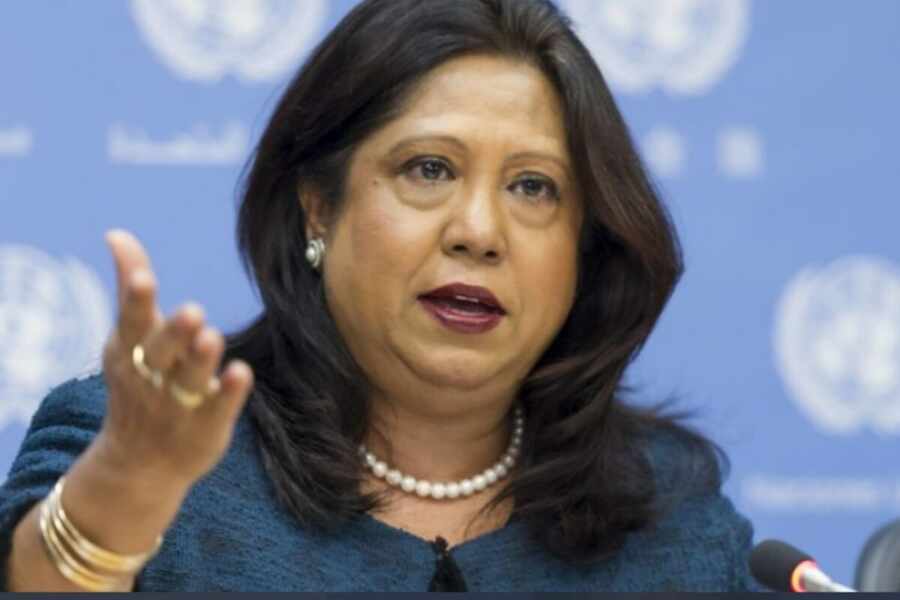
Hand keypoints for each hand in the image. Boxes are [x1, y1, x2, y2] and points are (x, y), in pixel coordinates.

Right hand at [97, 229, 253, 486]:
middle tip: (192, 311)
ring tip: (212, 337)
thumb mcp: (129, 339)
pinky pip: (218, 409)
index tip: (145, 278)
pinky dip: (228, 393)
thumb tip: (117, 233)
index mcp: (130, 353)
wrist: (137, 465)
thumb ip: (130, 288)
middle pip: (162, 352)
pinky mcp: (205, 428)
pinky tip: (241, 373)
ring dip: (201, 359)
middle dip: (174, 333)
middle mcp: (152, 378)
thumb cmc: (139, 384)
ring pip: (190, 380)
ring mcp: (178, 406)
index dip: (137, 301)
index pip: (132, 323)